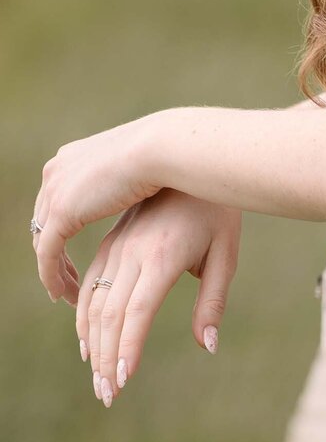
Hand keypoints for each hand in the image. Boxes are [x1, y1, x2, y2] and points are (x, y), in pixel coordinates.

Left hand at [33, 113, 163, 300]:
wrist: (162, 147)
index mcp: (71, 157)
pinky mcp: (61, 210)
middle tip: (68, 280)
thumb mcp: (136, 166)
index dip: (62, 229)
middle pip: (45, 221)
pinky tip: (64, 294)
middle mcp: (56, 171)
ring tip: (69, 294)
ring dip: (54, 270)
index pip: (56, 200)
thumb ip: (124, 179)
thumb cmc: (166, 155)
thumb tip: (135, 188)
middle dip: (54, 252)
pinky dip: (52, 276)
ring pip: (43, 241)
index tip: (75, 253)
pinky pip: (47, 253)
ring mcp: (56, 190)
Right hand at [76, 190, 241, 407]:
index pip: (138, 312)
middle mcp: (134, 251)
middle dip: (106, 358)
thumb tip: (206, 345)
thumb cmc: (217, 211)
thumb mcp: (226, 253)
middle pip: (109, 314)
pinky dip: (84, 313)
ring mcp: (118, 244)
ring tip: (98, 376)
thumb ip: (213, 301)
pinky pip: (90, 281)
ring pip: (93, 300)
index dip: (127, 348)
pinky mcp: (112, 240)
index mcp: (162, 256)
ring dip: (92, 341)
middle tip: (107, 395)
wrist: (193, 160)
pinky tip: (88, 338)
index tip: (122, 381)